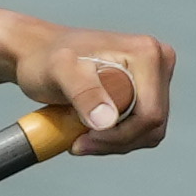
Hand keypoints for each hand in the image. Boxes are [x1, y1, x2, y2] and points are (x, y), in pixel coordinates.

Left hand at [0, 13, 179, 152]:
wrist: (37, 52)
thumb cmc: (45, 57)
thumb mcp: (59, 71)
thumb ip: (83, 92)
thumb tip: (107, 120)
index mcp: (148, 54)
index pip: (149, 115)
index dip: (118, 136)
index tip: (82, 138)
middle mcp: (158, 62)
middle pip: (152, 126)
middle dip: (114, 142)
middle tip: (77, 141)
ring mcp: (154, 77)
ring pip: (148, 132)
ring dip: (114, 143)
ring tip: (79, 135)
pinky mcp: (145, 91)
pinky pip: (139, 129)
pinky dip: (115, 138)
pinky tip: (89, 131)